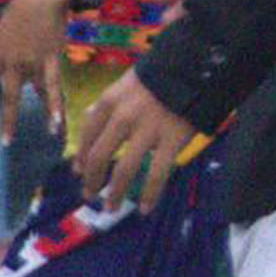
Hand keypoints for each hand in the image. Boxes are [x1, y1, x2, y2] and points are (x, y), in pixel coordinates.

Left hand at [0, 0, 72, 133]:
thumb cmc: (21, 9)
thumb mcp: (0, 29)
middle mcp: (12, 61)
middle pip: (8, 96)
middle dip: (7, 120)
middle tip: (6, 143)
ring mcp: (32, 60)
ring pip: (35, 93)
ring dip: (42, 114)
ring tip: (50, 134)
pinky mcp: (52, 57)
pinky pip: (54, 84)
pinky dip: (57, 102)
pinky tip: (60, 119)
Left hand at [70, 75, 204, 211]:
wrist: (197, 67)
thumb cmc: (161, 76)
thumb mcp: (127, 84)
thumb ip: (109, 103)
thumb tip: (89, 121)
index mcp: (109, 102)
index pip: (87, 135)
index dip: (80, 158)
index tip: (78, 173)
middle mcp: (122, 118)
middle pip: (99, 157)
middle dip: (91, 180)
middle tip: (90, 195)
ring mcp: (147, 130)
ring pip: (124, 170)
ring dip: (115, 193)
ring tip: (111, 208)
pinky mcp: (172, 141)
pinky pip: (157, 174)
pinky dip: (149, 195)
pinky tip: (145, 209)